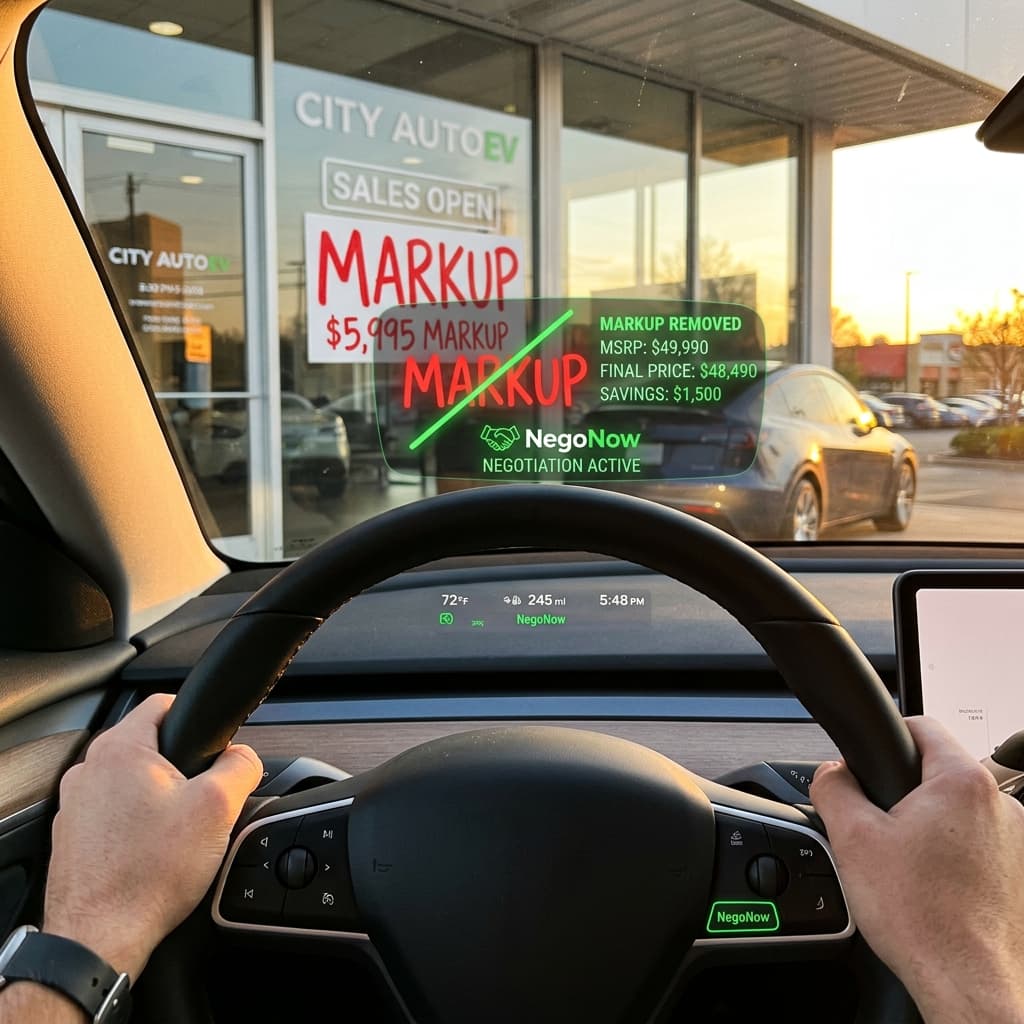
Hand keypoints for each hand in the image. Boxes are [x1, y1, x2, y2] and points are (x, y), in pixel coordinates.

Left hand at [43, 694, 262, 980]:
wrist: (100, 938)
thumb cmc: (148, 874)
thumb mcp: (219, 807)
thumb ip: (241, 766)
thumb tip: (244, 757)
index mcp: (120, 749)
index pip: (164, 703)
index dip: (198, 718)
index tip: (213, 742)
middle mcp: (88, 771)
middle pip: (150, 747)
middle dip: (182, 768)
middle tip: (202, 800)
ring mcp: (75, 806)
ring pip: (132, 784)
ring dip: (158, 799)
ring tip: (178, 834)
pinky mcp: (72, 839)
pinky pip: (115, 816)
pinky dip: (136, 828)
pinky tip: (153, 855)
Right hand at [811, 716, 1023, 1022]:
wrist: (968, 983)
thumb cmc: (923, 918)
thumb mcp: (851, 838)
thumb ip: (832, 787)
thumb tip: (830, 773)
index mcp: (962, 782)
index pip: (920, 726)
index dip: (884, 739)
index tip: (868, 764)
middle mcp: (1002, 804)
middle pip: (938, 772)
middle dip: (904, 794)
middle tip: (879, 830)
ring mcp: (1018, 841)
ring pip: (957, 812)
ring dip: (929, 827)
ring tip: (907, 867)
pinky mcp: (1021, 873)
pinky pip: (977, 844)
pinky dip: (953, 856)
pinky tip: (932, 887)